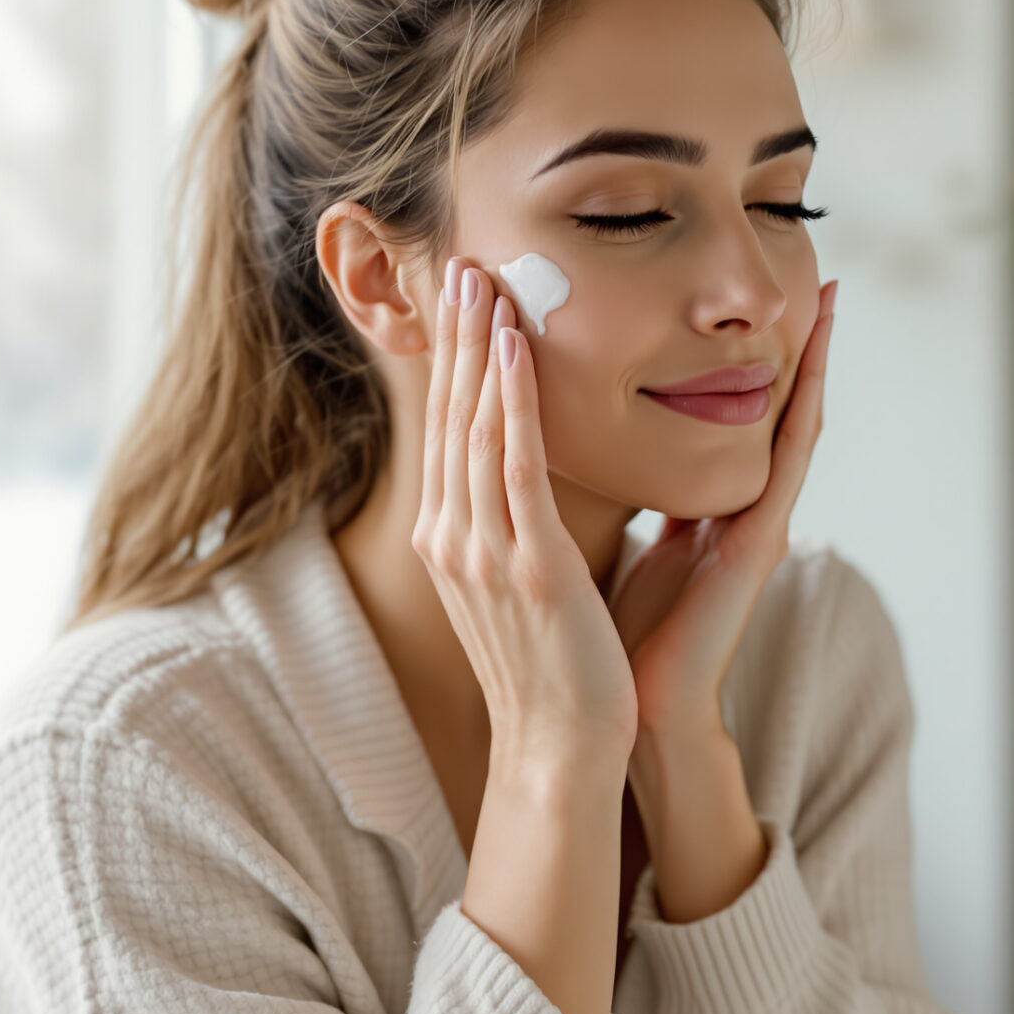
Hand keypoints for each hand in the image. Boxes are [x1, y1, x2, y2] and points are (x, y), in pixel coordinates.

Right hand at [415, 256, 639, 1013]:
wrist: (564, 753)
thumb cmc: (561, 672)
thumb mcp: (528, 587)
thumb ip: (523, 532)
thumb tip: (535, 489)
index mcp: (456, 543)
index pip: (449, 432)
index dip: (453, 362)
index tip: (461, 300)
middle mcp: (455, 540)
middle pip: (448, 415)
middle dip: (453, 336)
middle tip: (459, 261)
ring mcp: (484, 551)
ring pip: (473, 425)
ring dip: (476, 345)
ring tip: (484, 278)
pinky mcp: (526, 564)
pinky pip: (512, 464)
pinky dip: (509, 400)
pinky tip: (513, 346)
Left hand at [610, 279, 837, 748]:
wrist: (631, 710)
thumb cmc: (626, 637)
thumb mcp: (639, 549)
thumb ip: (648, 505)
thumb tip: (630, 460)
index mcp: (715, 510)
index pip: (744, 418)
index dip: (759, 362)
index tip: (771, 304)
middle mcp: (748, 511)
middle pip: (782, 410)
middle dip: (802, 347)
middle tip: (818, 276)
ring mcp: (761, 526)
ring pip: (797, 425)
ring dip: (816, 361)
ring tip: (829, 300)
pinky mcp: (757, 545)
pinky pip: (788, 461)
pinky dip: (802, 407)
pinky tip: (813, 364)